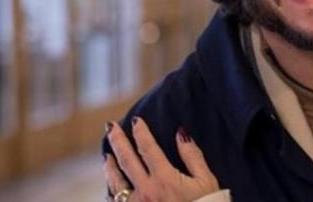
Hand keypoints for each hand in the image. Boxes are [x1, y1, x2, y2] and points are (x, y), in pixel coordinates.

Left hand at [104, 117, 219, 201]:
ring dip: (110, 166)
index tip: (136, 121)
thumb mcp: (206, 181)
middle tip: (110, 127)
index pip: (148, 148)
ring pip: (115, 182)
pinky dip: (112, 191)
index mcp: (164, 179)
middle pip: (126, 160)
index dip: (141, 132)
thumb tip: (181, 133)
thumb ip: (192, 156)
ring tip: (107, 155)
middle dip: (117, 141)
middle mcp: (146, 192)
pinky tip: (112, 185)